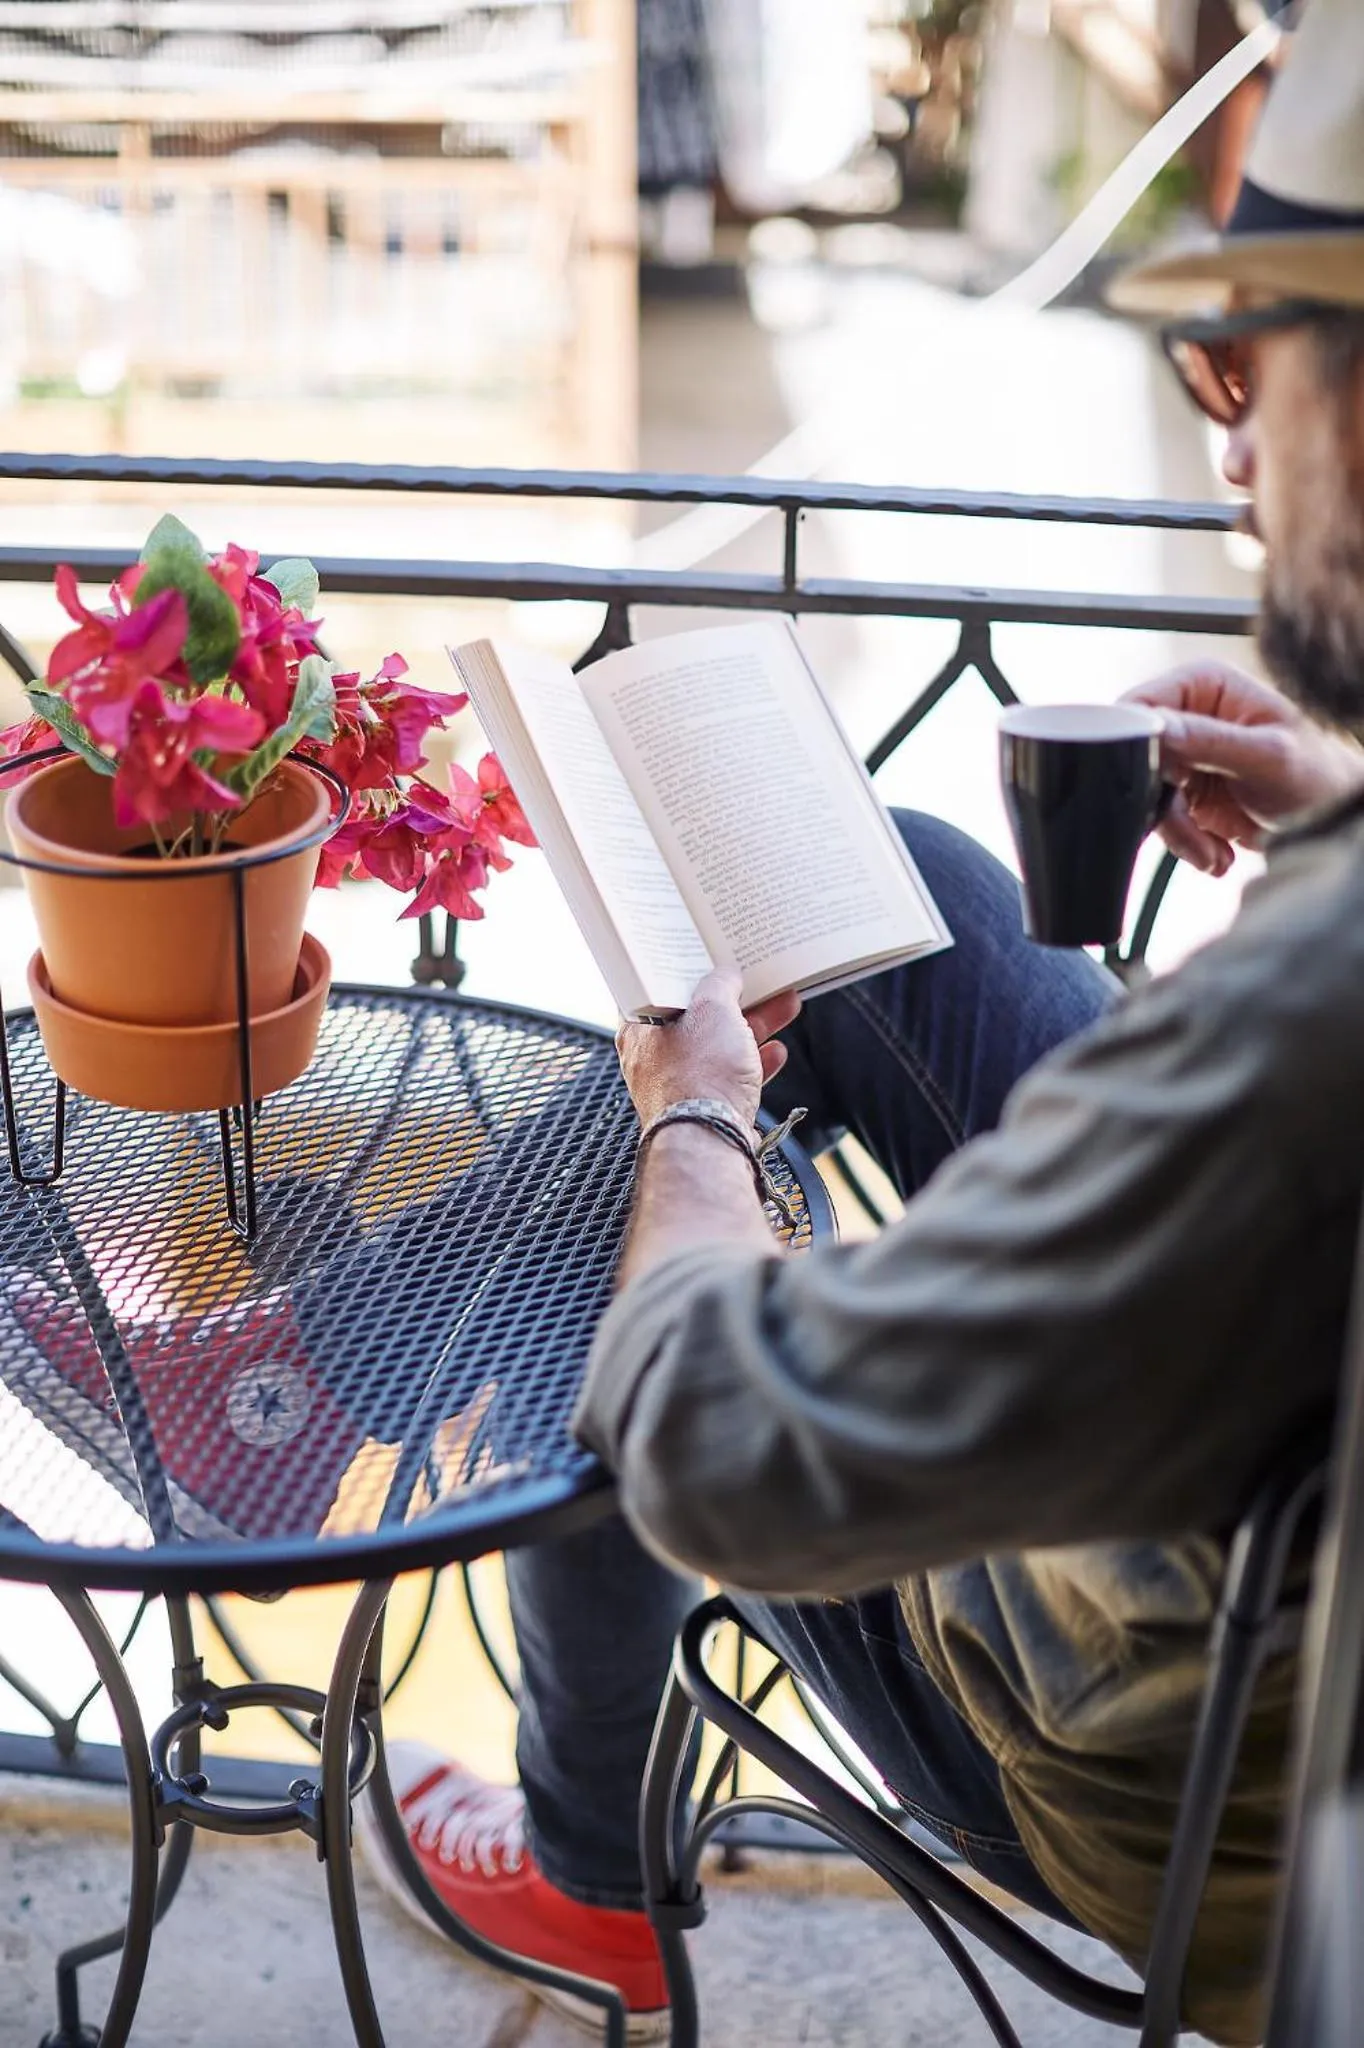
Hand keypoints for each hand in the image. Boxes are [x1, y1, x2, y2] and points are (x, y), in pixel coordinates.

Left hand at [615, 968, 801, 1128]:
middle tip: (762, 983)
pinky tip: (776, 1053)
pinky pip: (729, 1078)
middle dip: (737, 1000)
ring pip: (718, 1047)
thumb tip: (726, 974)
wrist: (709, 1139)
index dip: (691, 971)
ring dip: (754, 1027)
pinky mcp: (702, 1108)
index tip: (715, 960)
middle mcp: (652, 1057)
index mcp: (639, 1026)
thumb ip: (719, 983)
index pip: (662, 988)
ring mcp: (677, 1085)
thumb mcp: (712, 1008)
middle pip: (698, 1017)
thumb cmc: (698, 1073)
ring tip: (785, 1007)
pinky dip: (753, 1064)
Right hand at [1125, 663, 1363, 875]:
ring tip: (1212, 852)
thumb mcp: (1266, 756)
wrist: (1334, 820)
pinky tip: (1216, 851)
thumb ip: (1209, 740)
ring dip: (1178, 833)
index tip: (1163, 782)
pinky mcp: (1187, 794)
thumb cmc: (1317, 775)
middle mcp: (1190, 716)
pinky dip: (1187, 844)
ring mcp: (1187, 757)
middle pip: (1138, 758)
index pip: (1141, 706)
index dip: (1139, 747)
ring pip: (1147, 797)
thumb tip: (1155, 727)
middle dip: (1163, 804)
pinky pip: (1163, 821)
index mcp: (1204, 685)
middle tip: (1193, 832)